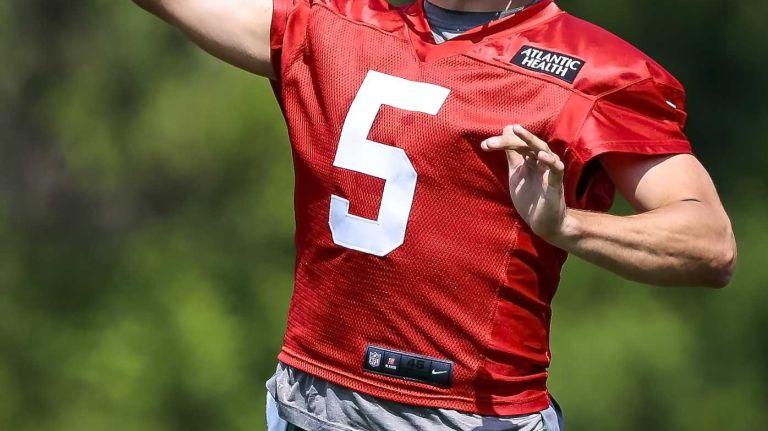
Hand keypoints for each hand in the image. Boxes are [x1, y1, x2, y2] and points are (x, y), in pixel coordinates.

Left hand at [481, 124, 566, 241]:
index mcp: (530, 159)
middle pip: (526, 144)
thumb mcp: (516, 175)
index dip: (502, 142)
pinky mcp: (556, 184)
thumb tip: (504, 133)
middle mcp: (540, 161)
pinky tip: (541, 156)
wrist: (543, 223)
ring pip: (542, 149)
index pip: (517, 143)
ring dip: (529, 140)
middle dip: (508, 140)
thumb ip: (512, 157)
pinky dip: (550, 161)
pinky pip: (556, 169)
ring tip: (518, 130)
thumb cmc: (530, 198)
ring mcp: (549, 171)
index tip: (484, 145)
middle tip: (490, 143)